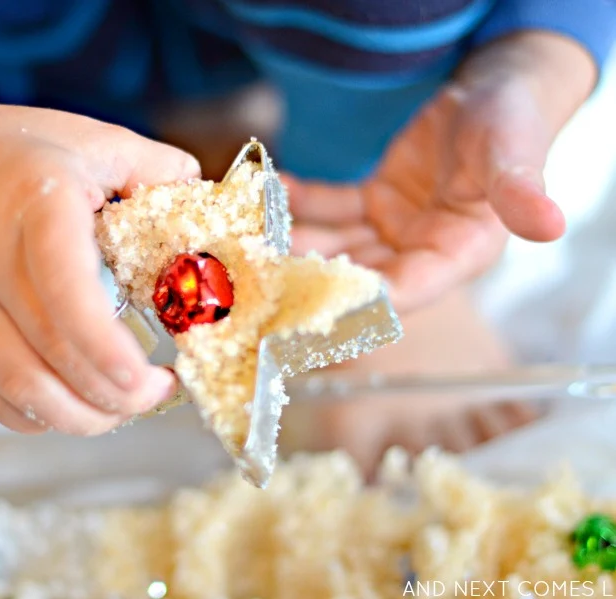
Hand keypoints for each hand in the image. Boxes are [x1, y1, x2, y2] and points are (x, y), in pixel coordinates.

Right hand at [0, 102, 197, 434]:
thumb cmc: (12, 148)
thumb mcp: (92, 139)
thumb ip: (155, 168)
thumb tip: (205, 201)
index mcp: (36, 206)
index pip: (64, 287)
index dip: (105, 345)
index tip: (146, 375)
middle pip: (49, 351)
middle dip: (111, 392)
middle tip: (155, 393)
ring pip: (15, 383)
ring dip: (75, 416)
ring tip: (119, 411)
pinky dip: (29, 417)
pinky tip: (67, 411)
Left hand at [287, 32, 595, 311]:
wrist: (494, 89)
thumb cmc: (510, 119)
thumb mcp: (513, 151)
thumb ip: (520, 189)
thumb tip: (550, 224)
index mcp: (459, 253)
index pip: (406, 289)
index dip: (362, 299)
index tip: (315, 305)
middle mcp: (421, 251)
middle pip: (358, 275)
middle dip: (310, 276)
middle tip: (262, 272)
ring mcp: (393, 231)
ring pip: (336, 245)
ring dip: (295, 241)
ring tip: (253, 234)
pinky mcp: (372, 205)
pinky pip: (331, 208)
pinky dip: (302, 202)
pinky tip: (271, 191)